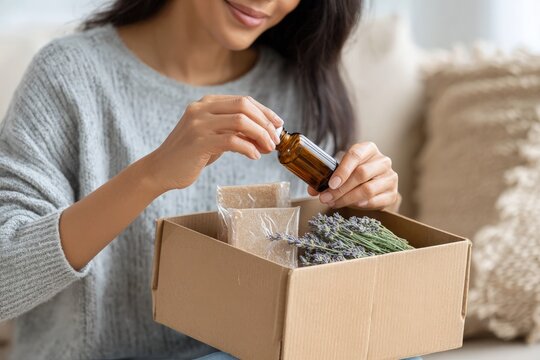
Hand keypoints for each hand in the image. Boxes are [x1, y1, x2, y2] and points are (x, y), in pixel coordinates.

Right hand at [145, 95, 282, 193]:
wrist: (161, 170)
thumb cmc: (190, 155)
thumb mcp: (213, 136)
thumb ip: (234, 131)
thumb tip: (265, 135)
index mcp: (207, 103)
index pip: (244, 100)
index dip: (265, 112)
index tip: (279, 124)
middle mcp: (202, 108)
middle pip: (244, 106)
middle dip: (265, 123)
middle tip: (275, 140)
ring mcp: (198, 124)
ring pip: (240, 121)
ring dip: (260, 135)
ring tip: (268, 149)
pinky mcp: (198, 142)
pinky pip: (232, 141)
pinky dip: (248, 148)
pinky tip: (254, 156)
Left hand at [307, 142, 399, 210]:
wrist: (378, 184)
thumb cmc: (357, 174)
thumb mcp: (343, 170)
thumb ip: (328, 178)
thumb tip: (312, 190)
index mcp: (368, 149)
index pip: (355, 155)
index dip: (342, 170)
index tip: (330, 183)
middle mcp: (382, 161)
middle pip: (361, 174)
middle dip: (340, 189)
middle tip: (326, 198)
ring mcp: (390, 177)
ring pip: (368, 189)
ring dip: (348, 199)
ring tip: (335, 203)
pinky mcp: (393, 193)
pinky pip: (377, 201)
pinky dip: (362, 205)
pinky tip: (353, 205)